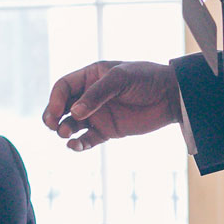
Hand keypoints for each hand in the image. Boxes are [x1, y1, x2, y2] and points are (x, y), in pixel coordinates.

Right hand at [42, 60, 180, 151]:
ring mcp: (98, 114)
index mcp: (90, 77)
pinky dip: (78, 144)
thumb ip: (96, 95)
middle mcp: (90, 96)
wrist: (172, 97)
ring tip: (65, 133)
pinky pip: (87, 139)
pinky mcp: (107, 131)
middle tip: (51, 125)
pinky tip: (75, 146)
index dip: (56, 99)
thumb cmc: (147, 80)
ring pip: (71, 124)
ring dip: (64, 129)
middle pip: (61, 106)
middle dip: (52, 115)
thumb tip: (74, 112)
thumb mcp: (120, 79)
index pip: (63, 87)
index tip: (58, 111)